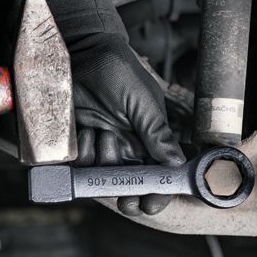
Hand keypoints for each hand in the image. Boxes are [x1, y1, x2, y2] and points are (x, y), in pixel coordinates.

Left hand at [71, 33, 185, 215]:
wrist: (82, 52)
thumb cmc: (118, 72)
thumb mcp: (143, 103)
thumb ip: (157, 134)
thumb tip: (177, 163)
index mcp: (149, 139)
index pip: (158, 174)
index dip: (157, 192)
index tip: (150, 204)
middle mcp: (126, 146)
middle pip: (129, 184)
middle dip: (128, 195)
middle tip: (127, 201)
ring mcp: (101, 145)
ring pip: (103, 176)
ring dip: (104, 161)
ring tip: (104, 133)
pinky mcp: (78, 141)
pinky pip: (80, 163)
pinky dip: (84, 152)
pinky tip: (87, 130)